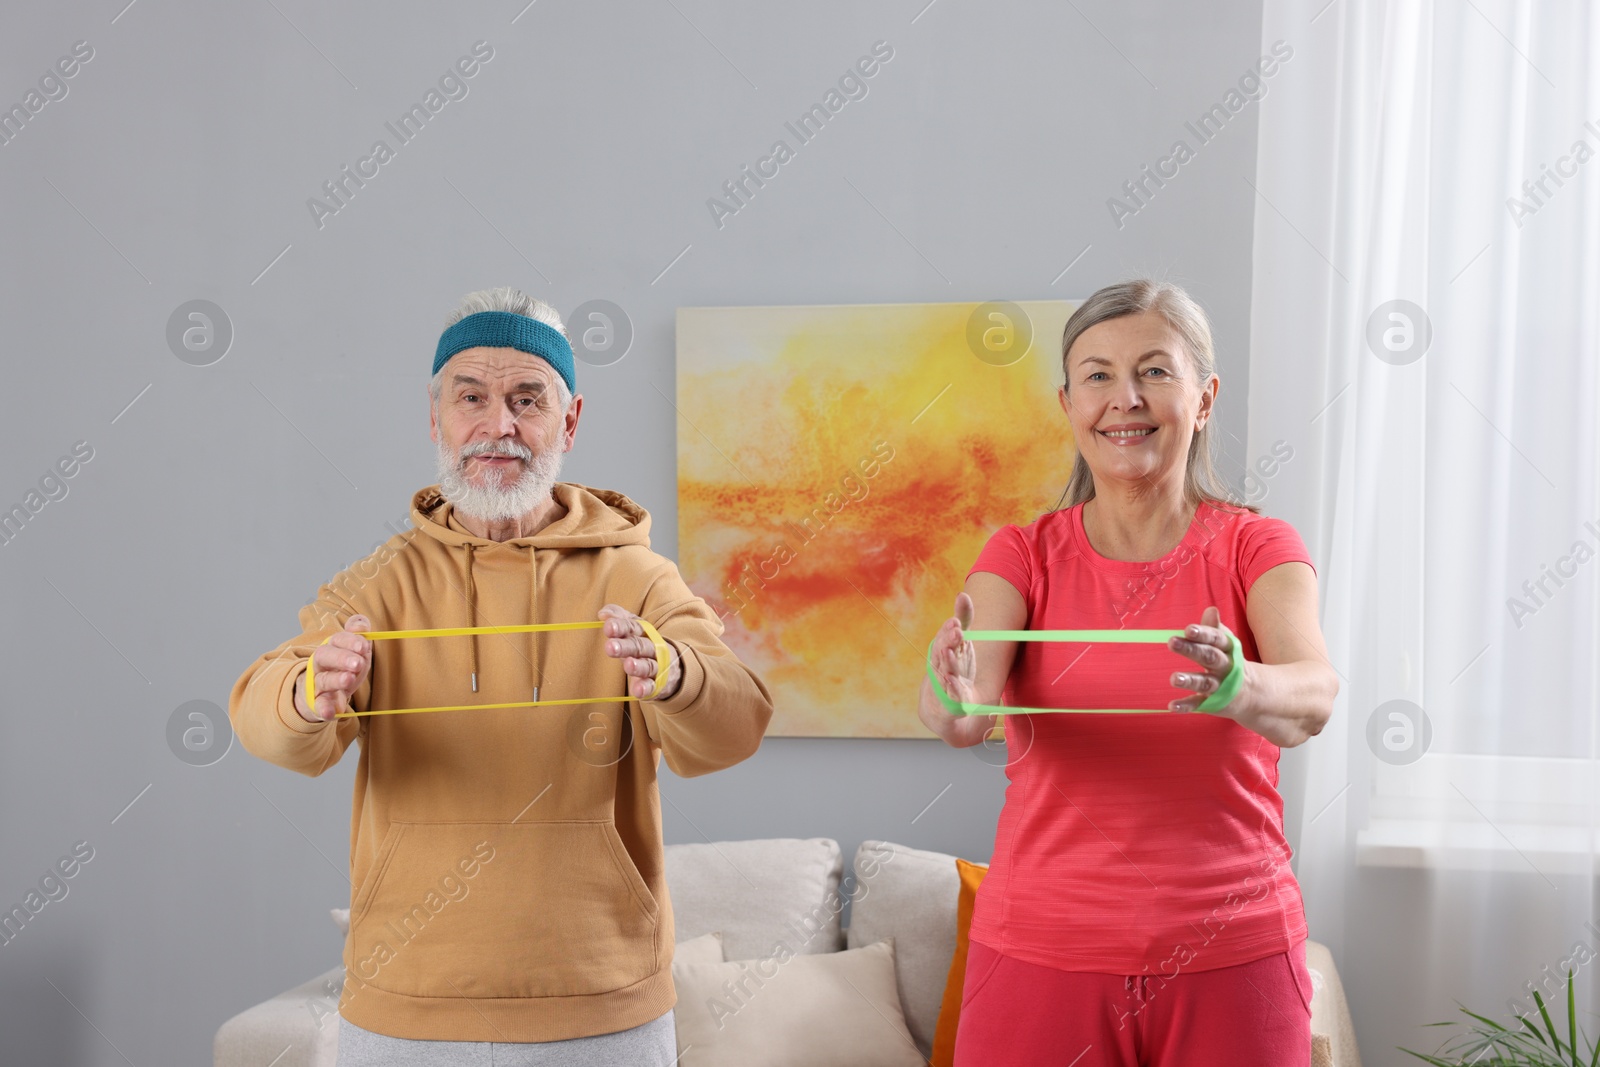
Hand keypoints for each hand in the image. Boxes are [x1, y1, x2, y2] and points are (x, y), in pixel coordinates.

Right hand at [296, 615, 371, 721]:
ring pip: (324, 680)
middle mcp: (321, 663)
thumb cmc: (341, 667)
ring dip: (336, 679)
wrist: (318, 692)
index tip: (364, 645)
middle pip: (325, 656)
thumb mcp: (353, 650)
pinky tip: (330, 712)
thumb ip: (359, 635)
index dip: (350, 641)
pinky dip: (324, 709)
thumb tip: (362, 625)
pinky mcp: (317, 703)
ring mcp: (317, 683)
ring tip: (349, 679)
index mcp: (332, 648)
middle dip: (342, 658)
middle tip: (358, 663)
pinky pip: (319, 706)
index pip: (338, 640)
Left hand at [599, 604, 680, 699]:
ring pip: (648, 666)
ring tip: (627, 665)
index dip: (621, 626)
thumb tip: (603, 613)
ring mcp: (657, 666)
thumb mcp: (634, 628)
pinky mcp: (658, 684)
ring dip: (638, 666)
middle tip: (610, 647)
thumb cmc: (643, 644)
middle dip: (625, 646)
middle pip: (639, 646)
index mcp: (644, 632)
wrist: (673, 665)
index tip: (608, 626)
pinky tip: (637, 691)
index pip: (633, 627)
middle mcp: (651, 647)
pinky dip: (645, 688)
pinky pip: (652, 686)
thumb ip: (619, 618)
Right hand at [920, 592, 998, 745]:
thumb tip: (963, 593)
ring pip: (945, 673)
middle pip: (942, 653)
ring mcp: (944, 688)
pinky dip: (952, 690)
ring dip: (948, 663)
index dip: (949, 630)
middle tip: (956, 631)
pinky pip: (952, 698)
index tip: (955, 621)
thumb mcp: (961, 646)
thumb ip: (963, 620)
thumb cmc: (953, 673)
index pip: (945, 639)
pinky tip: (953, 682)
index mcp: (945, 654)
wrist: (944, 712)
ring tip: (950, 652)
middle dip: (948, 642)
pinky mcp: (950, 706)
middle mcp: (941, 669)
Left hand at [1166, 606, 1244, 713]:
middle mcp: (1226, 668)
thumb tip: (1211, 609)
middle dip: (1191, 650)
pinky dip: (1186, 705)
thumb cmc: (1231, 661)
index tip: (1188, 629)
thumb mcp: (1226, 644)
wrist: (1254, 693)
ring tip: (1174, 678)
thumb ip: (1214, 629)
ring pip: (1205, 683)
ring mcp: (1220, 686)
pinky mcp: (1213, 702)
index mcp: (1228, 650)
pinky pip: (1199, 704)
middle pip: (1209, 657)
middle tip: (1171, 642)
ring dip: (1189, 680)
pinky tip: (1171, 705)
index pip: (1216, 639)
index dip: (1203, 634)